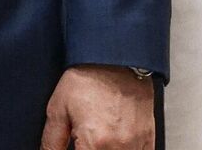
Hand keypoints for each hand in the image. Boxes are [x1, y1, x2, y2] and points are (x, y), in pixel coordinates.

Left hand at [40, 65, 154, 149]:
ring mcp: (136, 145)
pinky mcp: (149, 140)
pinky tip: (113, 141)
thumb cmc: (89, 79)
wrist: (117, 60)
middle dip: (89, 149)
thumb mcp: (59, 108)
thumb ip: (52, 140)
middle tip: (82, 140)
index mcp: (94, 143)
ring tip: (97, 138)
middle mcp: (118, 148)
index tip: (74, 146)